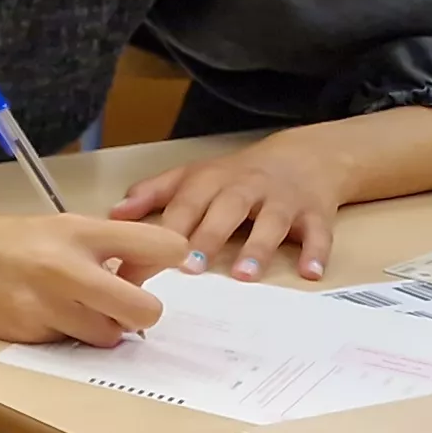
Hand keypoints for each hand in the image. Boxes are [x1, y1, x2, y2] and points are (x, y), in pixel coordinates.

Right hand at [0, 210, 199, 346]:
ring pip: (109, 337)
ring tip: (68, 310)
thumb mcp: (50, 227)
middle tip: (115, 303)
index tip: (145, 268)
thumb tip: (142, 272)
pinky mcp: (26, 333)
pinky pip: (69, 345)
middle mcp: (68, 268)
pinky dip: (62, 336)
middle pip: (147, 310)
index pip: (164, 246)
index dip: (168, 262)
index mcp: (79, 230)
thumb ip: (99, 247)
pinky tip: (35, 315)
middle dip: (138, 314)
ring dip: (98, 330)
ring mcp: (47, 305)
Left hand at [108, 137, 355, 279]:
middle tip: (191, 269)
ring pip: (272, 221)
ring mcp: (283, 201)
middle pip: (226, 210)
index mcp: (211, 181)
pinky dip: (317, 252)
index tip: (142, 263)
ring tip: (245, 276)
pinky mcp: (316, 213)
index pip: (183, 207)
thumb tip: (112, 215)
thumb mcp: (193, 176)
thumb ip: (153, 194)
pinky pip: (319, 233)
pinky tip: (311, 274)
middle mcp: (246, 189)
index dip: (163, 233)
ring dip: (259, 248)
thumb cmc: (237, 175)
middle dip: (208, 238)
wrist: (305, 156)